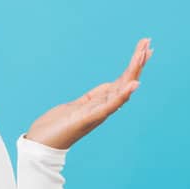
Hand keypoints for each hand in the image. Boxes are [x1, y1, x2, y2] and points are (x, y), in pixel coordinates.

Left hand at [24, 37, 153, 149]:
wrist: (41, 146)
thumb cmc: (54, 128)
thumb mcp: (74, 107)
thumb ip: (89, 100)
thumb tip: (99, 93)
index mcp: (98, 103)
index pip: (121, 81)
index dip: (133, 65)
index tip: (144, 47)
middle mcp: (102, 108)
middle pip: (125, 82)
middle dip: (137, 62)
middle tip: (147, 42)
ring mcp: (97, 113)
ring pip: (121, 90)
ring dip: (133, 72)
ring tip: (144, 55)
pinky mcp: (88, 119)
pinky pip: (109, 106)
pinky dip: (122, 95)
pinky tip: (134, 84)